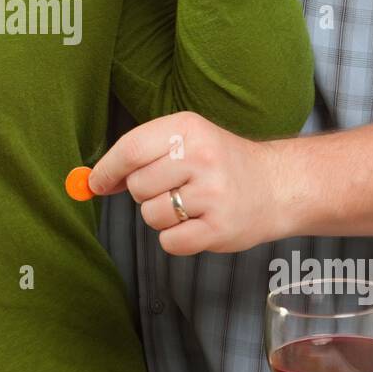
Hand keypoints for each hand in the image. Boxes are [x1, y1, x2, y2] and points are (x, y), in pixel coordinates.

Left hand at [87, 112, 284, 256]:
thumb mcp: (187, 141)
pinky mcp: (219, 228)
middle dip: (145, 194)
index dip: (107, 170)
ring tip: (190, 205)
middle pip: (138, 186)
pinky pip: (170, 242)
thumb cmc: (221, 163)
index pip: (130, 149)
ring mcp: (212, 194)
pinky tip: (199, 223)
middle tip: (172, 189)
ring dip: (162, 217)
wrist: (278, 185)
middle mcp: (201, 157)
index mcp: (188, 129)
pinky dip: (177, 238)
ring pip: (152, 215)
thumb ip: (142, 154)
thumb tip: (94, 180)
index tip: (96, 182)